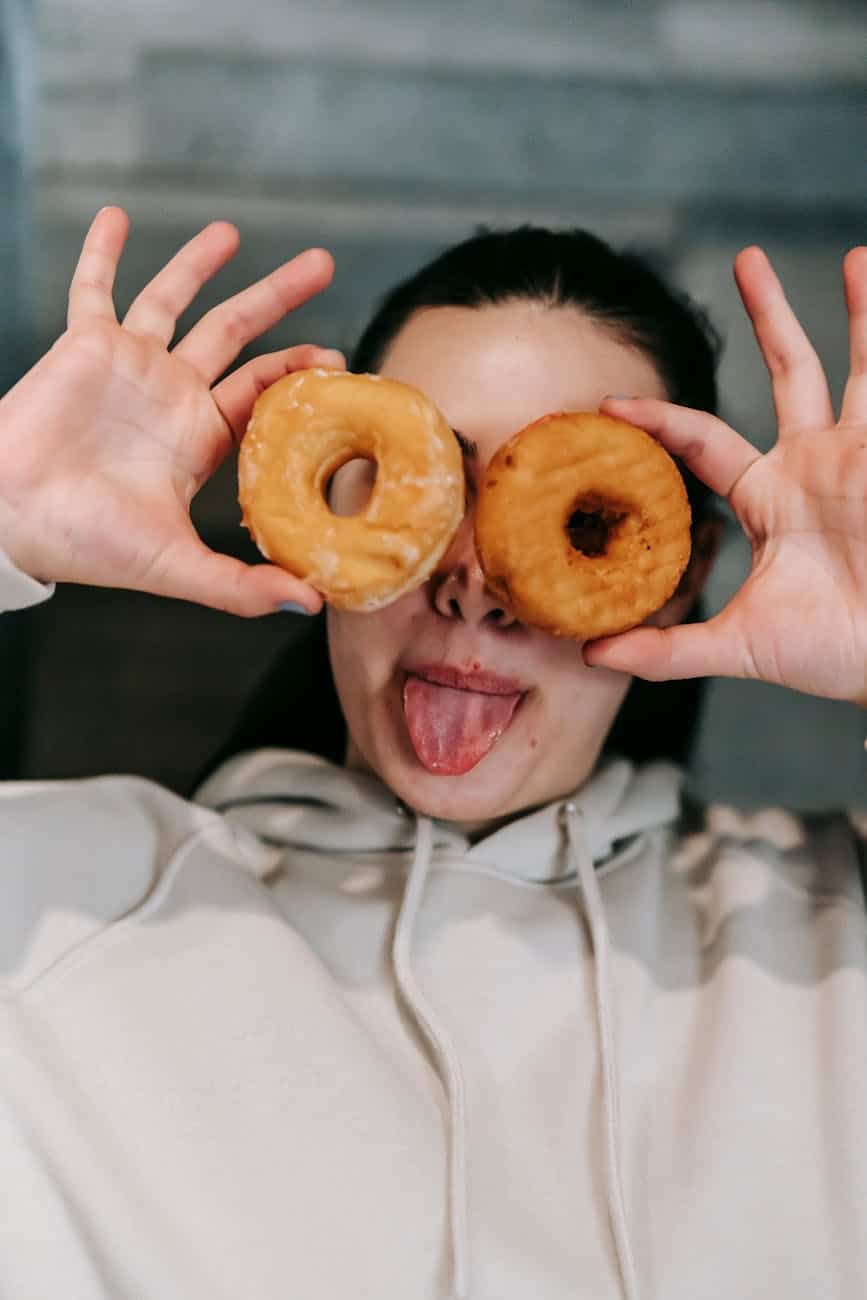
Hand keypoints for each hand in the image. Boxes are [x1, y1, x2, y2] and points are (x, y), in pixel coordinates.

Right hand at [0, 207, 343, 615]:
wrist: (15, 519)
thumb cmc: (89, 543)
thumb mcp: (176, 565)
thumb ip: (241, 585)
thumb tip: (311, 601)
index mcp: (199, 436)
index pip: (260, 391)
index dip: (297, 372)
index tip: (336, 355)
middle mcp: (171, 394)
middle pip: (235, 332)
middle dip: (277, 297)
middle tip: (321, 264)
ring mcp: (129, 365)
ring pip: (173, 298)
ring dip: (199, 263)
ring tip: (230, 231)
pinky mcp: (83, 345)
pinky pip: (93, 288)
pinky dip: (102, 253)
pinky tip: (116, 218)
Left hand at [585, 245, 866, 705]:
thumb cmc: (830, 654)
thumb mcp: (740, 645)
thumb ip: (668, 650)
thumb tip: (592, 654)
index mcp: (769, 496)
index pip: (703, 440)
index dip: (659, 420)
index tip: (611, 403)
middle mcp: (815, 463)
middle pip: (790, 371)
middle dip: (771, 316)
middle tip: (747, 259)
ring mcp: (862, 457)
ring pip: (861, 367)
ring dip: (861, 313)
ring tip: (858, 257)